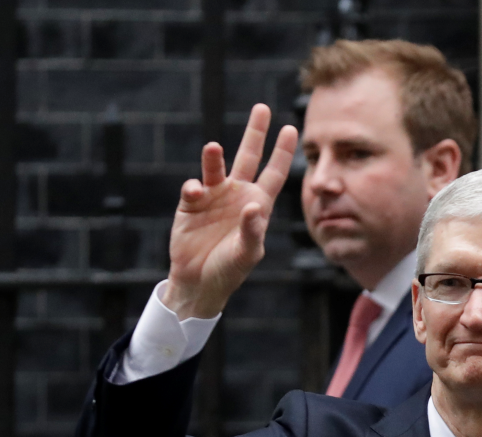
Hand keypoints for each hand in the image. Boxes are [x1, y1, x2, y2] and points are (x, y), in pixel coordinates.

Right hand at [162, 104, 298, 319]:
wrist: (200, 282)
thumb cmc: (230, 269)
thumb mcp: (248, 253)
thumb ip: (253, 231)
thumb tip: (252, 206)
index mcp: (258, 204)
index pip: (274, 173)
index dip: (283, 152)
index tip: (291, 128)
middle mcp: (237, 194)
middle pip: (248, 157)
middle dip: (255, 133)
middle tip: (262, 108)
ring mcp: (213, 197)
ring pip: (216, 168)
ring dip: (213, 157)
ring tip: (213, 147)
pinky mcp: (190, 204)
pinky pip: (193, 188)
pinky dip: (194, 187)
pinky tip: (196, 192)